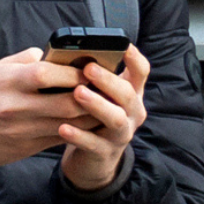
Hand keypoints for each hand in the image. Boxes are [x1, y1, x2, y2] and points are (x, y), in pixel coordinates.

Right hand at [0, 48, 99, 167]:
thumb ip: (26, 60)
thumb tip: (53, 54)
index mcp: (10, 82)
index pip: (48, 73)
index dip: (74, 72)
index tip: (92, 69)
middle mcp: (16, 106)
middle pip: (66, 102)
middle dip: (91, 96)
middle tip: (106, 90)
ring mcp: (23, 129)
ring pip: (68, 124)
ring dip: (91, 116)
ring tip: (106, 106)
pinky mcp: (27, 147)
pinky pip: (60, 138)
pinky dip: (78, 131)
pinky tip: (90, 124)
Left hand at [59, 44, 148, 191]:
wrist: (95, 157)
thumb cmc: (94, 117)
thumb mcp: (101, 96)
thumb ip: (94, 79)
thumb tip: (70, 55)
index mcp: (132, 93)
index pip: (141, 71)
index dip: (134, 58)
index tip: (123, 45)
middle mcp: (132, 112)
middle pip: (127, 94)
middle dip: (108, 80)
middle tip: (88, 69)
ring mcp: (122, 133)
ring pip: (115, 119)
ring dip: (97, 104)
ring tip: (77, 93)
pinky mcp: (106, 152)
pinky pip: (93, 143)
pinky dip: (78, 135)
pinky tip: (63, 127)